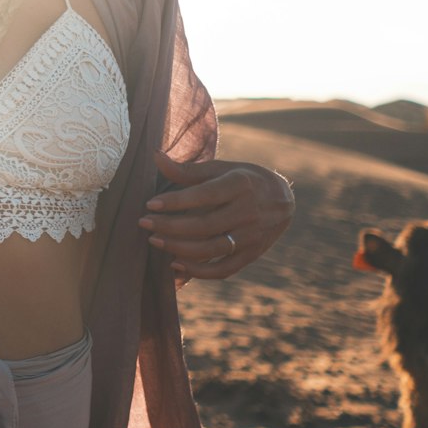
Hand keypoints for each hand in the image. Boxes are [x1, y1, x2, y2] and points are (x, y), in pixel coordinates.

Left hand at [139, 153, 294, 280]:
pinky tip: (175, 264)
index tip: (149, 204)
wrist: (283, 200)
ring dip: (178, 248)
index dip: (175, 202)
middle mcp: (248, 211)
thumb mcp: (220, 169)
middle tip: (144, 223)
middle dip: (169, 227)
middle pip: (204, 225)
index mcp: (240, 185)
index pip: (204, 195)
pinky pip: (223, 270)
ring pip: (210, 249)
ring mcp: (251, 236)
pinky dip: (198, 271)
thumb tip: (154, 157)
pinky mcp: (251, 255)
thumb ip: (187, 170)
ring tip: (154, 241)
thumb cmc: (243, 179)